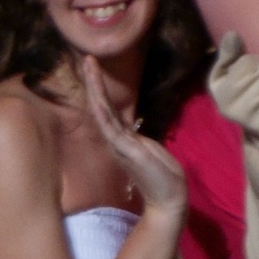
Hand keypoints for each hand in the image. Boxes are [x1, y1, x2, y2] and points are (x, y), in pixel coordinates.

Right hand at [80, 56, 186, 217]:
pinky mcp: (125, 150)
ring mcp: (119, 145)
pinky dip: (102, 110)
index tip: (96, 71)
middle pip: (101, 107)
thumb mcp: (153, 152)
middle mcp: (117, 141)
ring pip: (102, 112)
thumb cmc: (165, 178)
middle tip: (87, 59)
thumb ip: (142, 140)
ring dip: (95, 89)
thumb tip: (136, 132)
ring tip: (89, 67)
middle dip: (94, 83)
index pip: (109, 112)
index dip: (101, 91)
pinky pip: (110, 127)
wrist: (170, 199)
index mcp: (124, 140)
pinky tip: (96, 96)